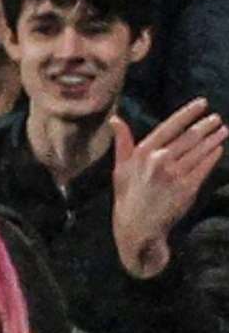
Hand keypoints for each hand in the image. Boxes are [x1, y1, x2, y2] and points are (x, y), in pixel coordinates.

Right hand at [111, 98, 227, 278]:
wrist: (137, 228)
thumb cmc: (127, 198)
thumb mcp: (119, 169)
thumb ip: (122, 143)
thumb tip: (115, 120)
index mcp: (142, 153)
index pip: (169, 127)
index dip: (188, 113)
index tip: (202, 103)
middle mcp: (159, 161)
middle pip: (189, 137)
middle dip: (206, 126)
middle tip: (216, 119)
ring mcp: (174, 175)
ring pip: (199, 150)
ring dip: (214, 138)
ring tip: (222, 131)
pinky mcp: (187, 188)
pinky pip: (204, 167)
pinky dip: (213, 156)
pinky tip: (218, 149)